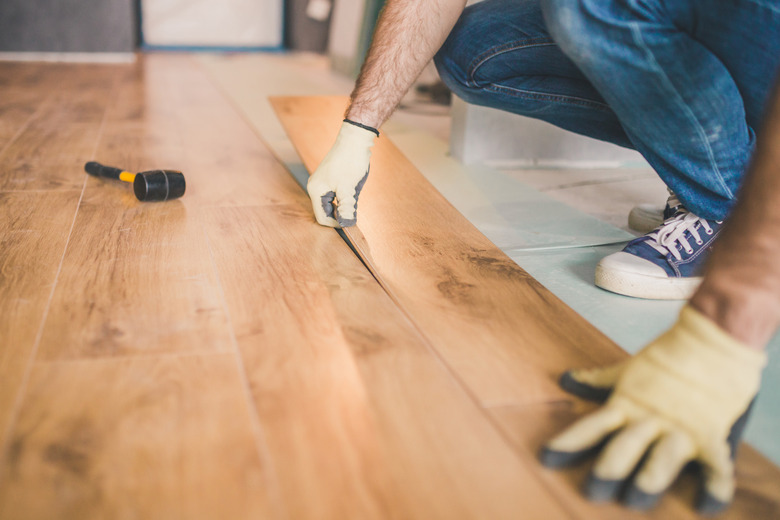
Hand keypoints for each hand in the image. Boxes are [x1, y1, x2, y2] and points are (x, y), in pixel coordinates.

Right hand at [307, 120, 377, 227]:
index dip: (337, 223)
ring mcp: (323, 183)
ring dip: (344, 205)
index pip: (322, 218)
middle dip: (341, 213)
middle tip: (355, 207)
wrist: (355, 138)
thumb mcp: (349, 189)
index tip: (352, 221)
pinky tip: (354, 191)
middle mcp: (316, 187)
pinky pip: (336, 196)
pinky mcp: (331, 179)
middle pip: (327, 212)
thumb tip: (346, 225)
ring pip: (333, 204)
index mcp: (315, 190)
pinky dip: (345, 198)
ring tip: (355, 195)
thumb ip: (347, 209)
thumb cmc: (351, 161)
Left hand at [540, 305, 765, 513]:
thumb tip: (565, 379)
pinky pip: (715, 467)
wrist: (714, 340)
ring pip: (661, 460)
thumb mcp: (627, 368)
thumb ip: (597, 379)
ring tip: (636, 499)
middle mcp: (649, 420)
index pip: (590, 427)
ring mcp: (680, 428)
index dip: (567, 444)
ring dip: (648, 480)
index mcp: (626, 405)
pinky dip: (714, 488)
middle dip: (607, 471)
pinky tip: (706, 505)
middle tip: (592, 491)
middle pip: (623, 448)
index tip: (546, 459)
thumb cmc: (668, 355)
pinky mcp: (711, 435)